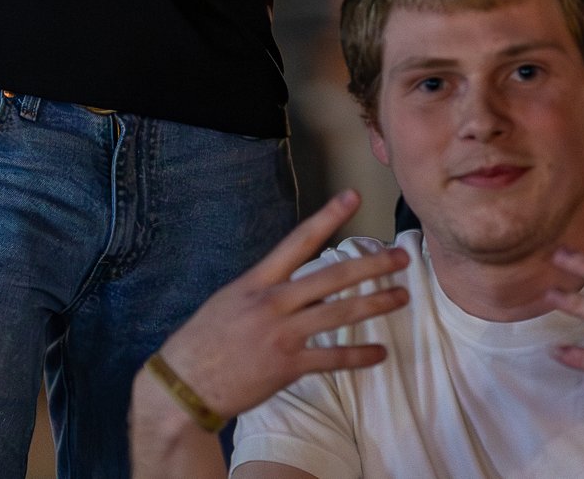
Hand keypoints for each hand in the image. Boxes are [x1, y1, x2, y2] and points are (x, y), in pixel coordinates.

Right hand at [146, 190, 409, 425]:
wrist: (181, 387)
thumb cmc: (203, 341)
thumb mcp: (230, 300)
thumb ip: (267, 289)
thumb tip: (302, 281)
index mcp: (257, 282)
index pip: (298, 241)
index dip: (328, 217)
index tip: (354, 196)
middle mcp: (273, 303)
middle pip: (332, 278)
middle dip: (372, 266)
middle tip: (402, 257)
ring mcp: (281, 335)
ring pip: (340, 314)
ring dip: (376, 305)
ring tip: (402, 297)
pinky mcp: (286, 366)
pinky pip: (332, 359)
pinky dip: (359, 356)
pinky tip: (380, 354)